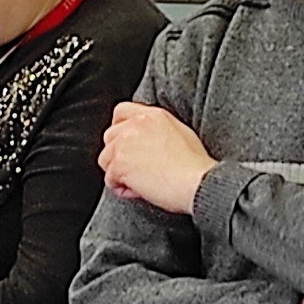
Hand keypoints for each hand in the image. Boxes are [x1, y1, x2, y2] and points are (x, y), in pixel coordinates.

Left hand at [100, 103, 216, 216]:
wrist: (197, 182)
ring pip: (105, 159)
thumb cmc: (196, 167)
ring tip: (138, 182)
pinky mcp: (120, 163)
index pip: (122, 112)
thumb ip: (159, 131)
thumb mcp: (183, 135)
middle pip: (110, 137)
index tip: (123, 142)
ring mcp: (125, 143)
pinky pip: (109, 179)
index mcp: (154, 115)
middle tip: (135, 169)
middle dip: (118, 154)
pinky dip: (120, 188)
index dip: (119, 128)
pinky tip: (138, 191)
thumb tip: (148, 142)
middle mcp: (136, 125)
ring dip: (117, 172)